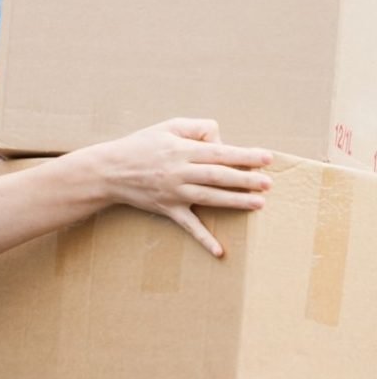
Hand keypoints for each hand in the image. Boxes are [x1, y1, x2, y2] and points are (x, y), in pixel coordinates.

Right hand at [100, 118, 271, 256]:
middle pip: (217, 175)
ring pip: (208, 198)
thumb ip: (197, 128)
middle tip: (268, 183)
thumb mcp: (167, 126)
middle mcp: (178, 172)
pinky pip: (188, 226)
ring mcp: (173, 192)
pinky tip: (220, 251)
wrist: (109, 170)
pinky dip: (203, 239)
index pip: (219, 152)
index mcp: (180, 149)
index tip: (267, 158)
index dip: (244, 155)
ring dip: (234, 201)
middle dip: (245, 179)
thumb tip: (222, 140)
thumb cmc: (141, 145)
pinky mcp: (167, 209)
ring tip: (258, 203)